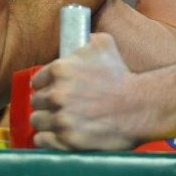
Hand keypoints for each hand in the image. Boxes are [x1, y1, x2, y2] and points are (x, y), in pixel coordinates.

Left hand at [29, 33, 141, 150]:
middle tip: (60, 106)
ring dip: (46, 122)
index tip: (54, 91)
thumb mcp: (104, 44)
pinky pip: (42, 140)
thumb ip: (84, 38)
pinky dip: (48, 139)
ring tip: (60, 121)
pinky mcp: (67, 140)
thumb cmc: (122, 75)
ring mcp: (61, 119)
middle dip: (46, 104)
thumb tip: (77, 35)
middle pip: (36, 102)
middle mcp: (56, 94)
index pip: (37, 81)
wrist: (140, 105)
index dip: (46, 86)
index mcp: (59, 69)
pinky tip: (57, 135)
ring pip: (37, 121)